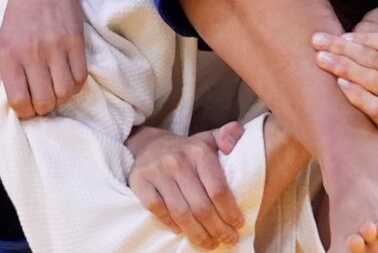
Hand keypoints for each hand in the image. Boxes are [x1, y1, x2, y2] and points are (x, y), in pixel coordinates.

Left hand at [0, 0, 108, 118]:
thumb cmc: (19, 18)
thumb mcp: (1, 44)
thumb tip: (0, 105)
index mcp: (8, 55)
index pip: (18, 101)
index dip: (24, 112)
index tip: (27, 107)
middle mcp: (31, 53)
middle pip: (44, 101)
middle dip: (44, 108)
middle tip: (43, 99)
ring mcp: (56, 48)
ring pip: (65, 93)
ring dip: (61, 97)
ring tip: (55, 87)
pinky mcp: (76, 42)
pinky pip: (81, 78)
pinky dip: (76, 84)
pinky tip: (68, 77)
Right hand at [126, 124, 244, 248]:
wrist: (150, 145)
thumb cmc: (187, 150)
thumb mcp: (209, 139)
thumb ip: (229, 135)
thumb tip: (236, 138)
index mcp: (199, 152)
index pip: (218, 189)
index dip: (229, 211)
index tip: (238, 224)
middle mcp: (178, 161)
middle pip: (201, 206)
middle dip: (217, 228)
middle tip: (227, 239)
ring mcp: (157, 172)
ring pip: (180, 212)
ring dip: (197, 233)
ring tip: (209, 243)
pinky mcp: (140, 182)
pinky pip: (157, 209)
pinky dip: (169, 223)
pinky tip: (181, 231)